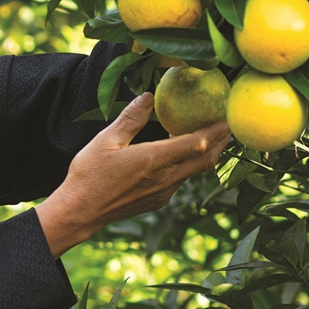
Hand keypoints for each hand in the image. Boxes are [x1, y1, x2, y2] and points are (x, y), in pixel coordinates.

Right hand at [36, 93, 229, 256]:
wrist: (81, 211)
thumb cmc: (90, 174)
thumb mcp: (106, 140)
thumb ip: (131, 118)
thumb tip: (148, 97)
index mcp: (154, 160)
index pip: (196, 144)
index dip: (215, 130)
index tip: (227, 117)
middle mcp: (165, 179)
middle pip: (205, 159)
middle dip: (220, 142)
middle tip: (227, 124)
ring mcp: (163, 192)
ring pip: (195, 171)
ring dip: (206, 153)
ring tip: (210, 136)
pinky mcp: (158, 200)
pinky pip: (182, 179)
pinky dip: (189, 163)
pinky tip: (180, 153)